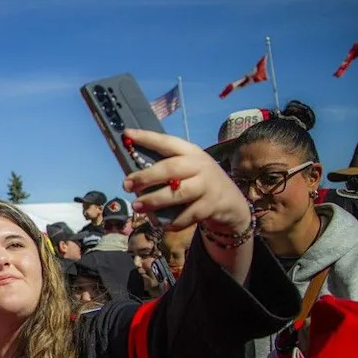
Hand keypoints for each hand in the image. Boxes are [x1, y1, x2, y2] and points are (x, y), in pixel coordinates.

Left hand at [120, 129, 250, 233]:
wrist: (230, 201)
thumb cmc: (199, 182)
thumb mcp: (188, 168)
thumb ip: (166, 168)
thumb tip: (132, 175)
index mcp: (190, 152)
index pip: (167, 142)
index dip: (147, 138)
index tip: (127, 134)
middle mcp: (200, 166)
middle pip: (171, 168)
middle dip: (147, 176)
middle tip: (126, 184)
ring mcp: (207, 186)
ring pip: (179, 193)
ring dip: (155, 200)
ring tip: (137, 206)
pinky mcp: (211, 206)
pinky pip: (188, 215)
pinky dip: (173, 221)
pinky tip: (160, 224)